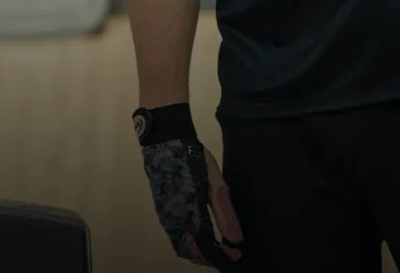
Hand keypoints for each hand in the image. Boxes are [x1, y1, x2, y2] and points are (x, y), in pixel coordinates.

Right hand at [140, 136, 243, 268]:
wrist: (166, 143)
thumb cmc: (193, 161)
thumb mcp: (215, 184)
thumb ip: (225, 213)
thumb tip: (237, 239)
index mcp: (189, 217)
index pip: (207, 249)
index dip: (222, 255)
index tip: (237, 254)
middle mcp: (174, 223)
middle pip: (192, 253)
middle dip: (209, 257)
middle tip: (228, 252)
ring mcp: (166, 218)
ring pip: (182, 246)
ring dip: (199, 251)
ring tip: (217, 245)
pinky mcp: (162, 211)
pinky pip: (176, 236)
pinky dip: (189, 242)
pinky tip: (200, 233)